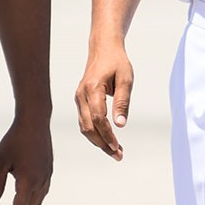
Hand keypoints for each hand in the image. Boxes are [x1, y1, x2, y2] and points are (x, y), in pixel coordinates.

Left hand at [0, 113, 52, 204]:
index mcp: (28, 182)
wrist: (34, 121)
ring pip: (37, 201)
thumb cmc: (14, 140)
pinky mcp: (48, 170)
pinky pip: (42, 192)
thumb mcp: (0, 162)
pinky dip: (32, 199)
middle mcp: (41, 181)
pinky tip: (23, 195)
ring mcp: (47, 176)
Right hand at [75, 42, 133, 159]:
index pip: (98, 118)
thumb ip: (122, 102)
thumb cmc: (117, 63)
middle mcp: (81, 95)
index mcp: (92, 88)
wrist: (103, 49)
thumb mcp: (126, 79)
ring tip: (115, 151)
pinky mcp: (80, 101)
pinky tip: (106, 140)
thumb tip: (120, 125)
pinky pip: (84, 122)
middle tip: (118, 155)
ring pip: (85, 127)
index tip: (118, 147)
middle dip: (103, 144)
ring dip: (98, 141)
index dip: (107, 135)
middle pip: (89, 127)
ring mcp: (78, 98)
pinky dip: (94, 133)